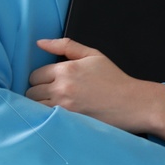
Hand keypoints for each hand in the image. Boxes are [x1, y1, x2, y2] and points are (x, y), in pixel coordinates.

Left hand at [27, 38, 164, 140]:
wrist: (132, 103)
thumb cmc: (114, 79)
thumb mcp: (92, 55)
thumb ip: (65, 46)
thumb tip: (40, 43)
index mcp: (66, 69)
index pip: (35, 75)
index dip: (42, 78)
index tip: (52, 82)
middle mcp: (62, 88)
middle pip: (31, 92)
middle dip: (39, 92)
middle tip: (54, 94)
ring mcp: (64, 107)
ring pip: (35, 107)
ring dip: (41, 105)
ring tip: (55, 105)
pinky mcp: (68, 121)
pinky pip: (44, 119)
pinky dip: (46, 117)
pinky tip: (57, 114)